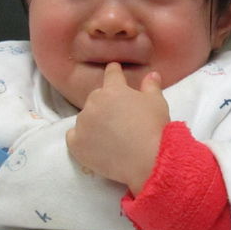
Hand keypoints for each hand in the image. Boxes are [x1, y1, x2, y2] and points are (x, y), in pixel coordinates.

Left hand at [66, 62, 169, 194]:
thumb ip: (151, 86)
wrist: (147, 159)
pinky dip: (81, 139)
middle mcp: (94, 102)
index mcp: (113, 89)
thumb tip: (152, 74)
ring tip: (108, 136)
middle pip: (96, 98)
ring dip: (93, 122)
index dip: (114, 72)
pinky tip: (93, 145)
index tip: (114, 70)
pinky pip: (73, 136)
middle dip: (105, 104)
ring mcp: (83, 122)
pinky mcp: (76, 143)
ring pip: (85, 118)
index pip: (111, 74)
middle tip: (117, 118)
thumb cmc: (154, 128)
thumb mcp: (157, 103)